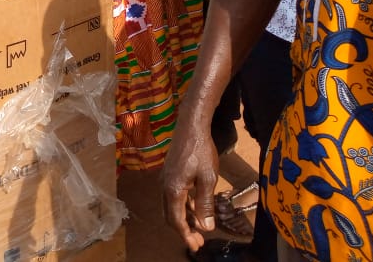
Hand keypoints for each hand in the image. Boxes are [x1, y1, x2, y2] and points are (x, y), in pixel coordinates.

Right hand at [162, 115, 218, 253]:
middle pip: (170, 215)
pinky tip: (195, 206)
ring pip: (171, 206)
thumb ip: (205, 204)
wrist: (191, 126)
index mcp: (173, 189)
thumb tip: (206, 227)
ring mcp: (165, 178)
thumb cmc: (201, 151)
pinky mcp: (169, 173)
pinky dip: (183, 206)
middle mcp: (164, 186)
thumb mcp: (208, 179)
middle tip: (199, 240)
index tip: (196, 246)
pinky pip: (173, 196)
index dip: (186, 235)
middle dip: (184, 230)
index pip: (176, 220)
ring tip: (199, 226)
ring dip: (184, 218)